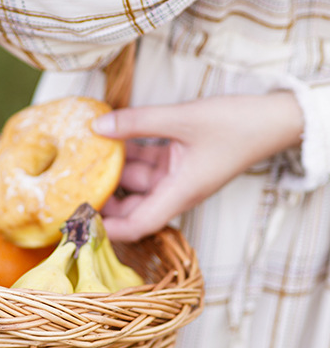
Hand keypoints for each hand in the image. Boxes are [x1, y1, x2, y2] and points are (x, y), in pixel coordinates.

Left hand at [91, 92, 303, 242]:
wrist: (276, 117)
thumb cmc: (238, 124)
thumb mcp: (183, 118)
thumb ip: (137, 122)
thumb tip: (97, 125)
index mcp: (181, 193)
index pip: (139, 225)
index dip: (108, 229)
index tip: (79, 223)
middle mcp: (177, 190)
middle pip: (132, 207)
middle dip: (105, 200)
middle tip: (71, 187)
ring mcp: (177, 176)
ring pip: (137, 182)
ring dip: (114, 172)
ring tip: (82, 158)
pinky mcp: (179, 161)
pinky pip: (147, 163)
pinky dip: (129, 153)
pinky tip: (106, 137)